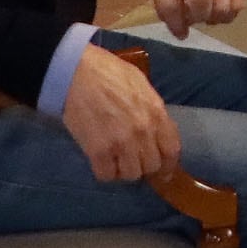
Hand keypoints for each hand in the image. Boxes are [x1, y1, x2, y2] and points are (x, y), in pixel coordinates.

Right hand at [61, 43, 180, 183]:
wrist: (74, 72)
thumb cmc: (107, 71)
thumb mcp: (140, 84)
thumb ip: (152, 109)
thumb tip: (155, 127)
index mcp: (156, 113)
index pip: (172, 150)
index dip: (168, 165)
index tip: (163, 172)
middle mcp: (143, 132)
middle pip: (152, 166)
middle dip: (144, 166)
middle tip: (133, 161)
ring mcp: (121, 143)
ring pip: (131, 174)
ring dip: (124, 170)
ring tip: (115, 160)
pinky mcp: (98, 151)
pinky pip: (107, 175)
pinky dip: (104, 172)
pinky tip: (101, 161)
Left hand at [151, 0, 245, 34]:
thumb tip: (179, 27)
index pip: (170, 3)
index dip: (175, 24)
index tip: (181, 33)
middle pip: (201, 1)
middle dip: (198, 18)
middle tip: (196, 18)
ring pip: (223, 6)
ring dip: (215, 19)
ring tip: (209, 15)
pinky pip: (238, 3)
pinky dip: (229, 14)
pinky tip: (222, 10)